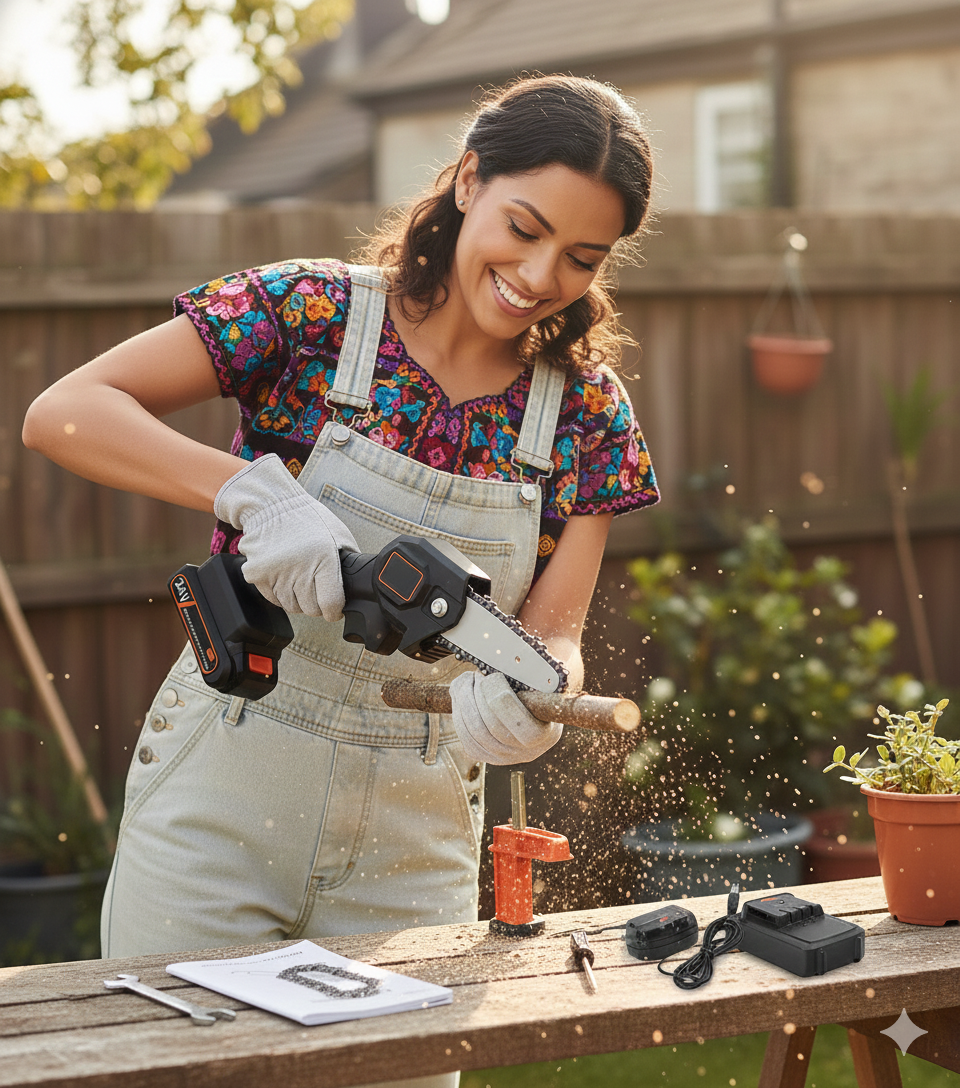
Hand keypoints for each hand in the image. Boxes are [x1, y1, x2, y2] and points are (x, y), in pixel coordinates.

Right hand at [214, 454, 357, 619]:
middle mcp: (299, 568)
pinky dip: (280, 593)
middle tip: (315, 588)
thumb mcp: (339, 534)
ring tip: (299, 578)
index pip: (330, 604)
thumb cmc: (308, 518)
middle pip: (310, 609)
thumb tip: (355, 586)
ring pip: (291, 606)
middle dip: (316, 603)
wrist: (271, 504)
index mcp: (324, 559)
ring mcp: (276, 573)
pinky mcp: (257, 575)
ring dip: (297, 599)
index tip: (334, 609)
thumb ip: (348, 561)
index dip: (334, 610)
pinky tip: (284, 575)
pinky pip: (273, 599)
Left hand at [448, 671, 562, 764]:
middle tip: (476, 675)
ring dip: (464, 702)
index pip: (518, 721)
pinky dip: (459, 713)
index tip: (493, 677)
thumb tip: (507, 660)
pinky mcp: (485, 756)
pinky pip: (465, 738)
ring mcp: (504, 758)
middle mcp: (526, 752)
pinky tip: (461, 694)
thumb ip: (529, 676)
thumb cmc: (536, 689)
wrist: (531, 709)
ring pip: (473, 733)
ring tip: (468, 681)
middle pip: (489, 727)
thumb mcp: (540, 683)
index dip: (499, 697)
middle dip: (477, 696)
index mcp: (546, 733)